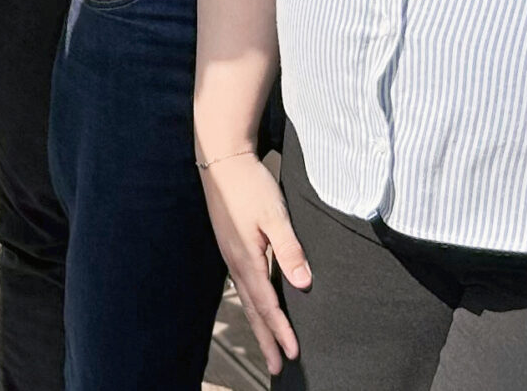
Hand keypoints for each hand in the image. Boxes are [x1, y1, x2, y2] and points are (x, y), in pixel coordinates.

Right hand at [195, 150, 307, 373]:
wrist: (222, 158)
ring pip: (247, 298)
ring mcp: (231, 253)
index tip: (293, 354)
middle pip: (253, 309)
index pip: (267, 304)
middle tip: (276, 367)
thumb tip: (304, 284)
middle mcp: (236, 261)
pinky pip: (244, 283)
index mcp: (247, 258)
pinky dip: (254, 302)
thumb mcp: (275, 215)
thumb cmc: (251, 184)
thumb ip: (290, 249)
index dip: (281, 331)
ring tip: (269, 343)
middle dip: (266, 338)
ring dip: (260, 323)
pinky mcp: (231, 244)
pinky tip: (259, 304)